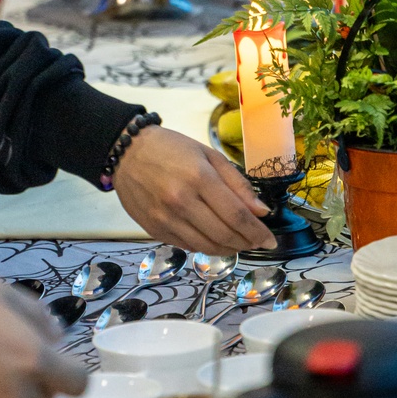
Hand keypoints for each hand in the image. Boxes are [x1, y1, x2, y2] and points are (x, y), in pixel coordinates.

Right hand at [114, 125, 275, 254]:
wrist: (126, 151)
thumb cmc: (170, 148)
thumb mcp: (208, 154)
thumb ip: (237, 183)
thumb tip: (261, 211)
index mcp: (199, 178)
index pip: (237, 215)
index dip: (258, 232)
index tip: (270, 240)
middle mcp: (181, 201)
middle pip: (224, 235)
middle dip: (247, 243)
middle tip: (256, 243)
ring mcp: (166, 218)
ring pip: (207, 247)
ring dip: (228, 249)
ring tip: (238, 243)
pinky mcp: (154, 229)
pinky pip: (188, 247)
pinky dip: (206, 247)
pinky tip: (213, 239)